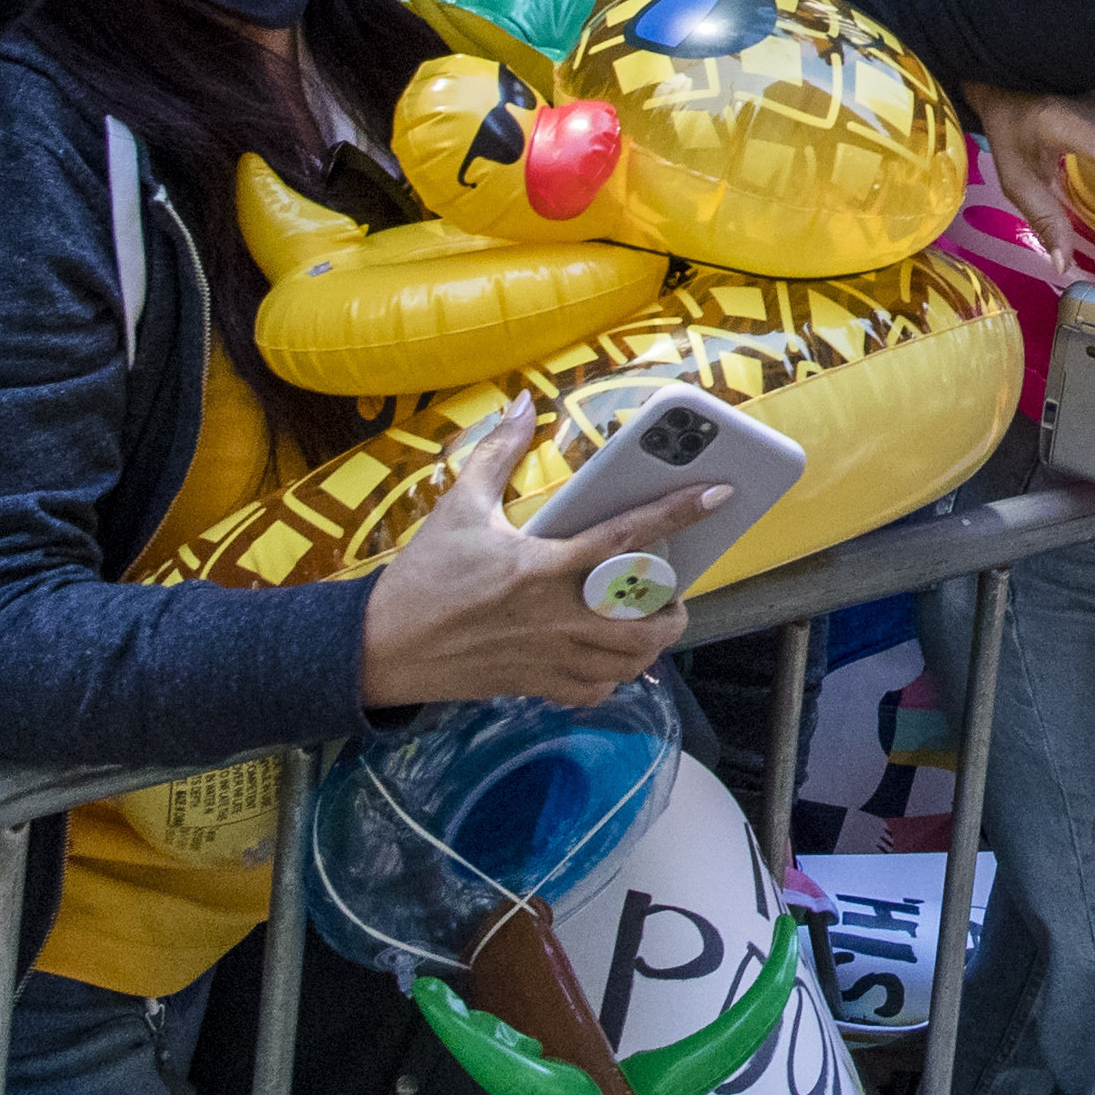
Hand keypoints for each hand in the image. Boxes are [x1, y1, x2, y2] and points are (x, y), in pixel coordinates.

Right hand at [355, 399, 710, 709]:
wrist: (377, 649)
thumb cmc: (421, 577)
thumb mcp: (458, 507)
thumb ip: (498, 453)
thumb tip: (521, 403)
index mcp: (541, 566)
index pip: (626, 536)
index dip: (678, 512)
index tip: (716, 494)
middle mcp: (554, 617)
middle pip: (646, 623)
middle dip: (673, 607)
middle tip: (669, 589)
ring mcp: (548, 658)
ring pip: (629, 663)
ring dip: (649, 643)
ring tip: (646, 620)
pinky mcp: (534, 686)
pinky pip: (595, 691)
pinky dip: (613, 677)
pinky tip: (607, 656)